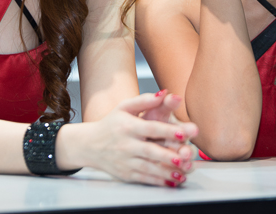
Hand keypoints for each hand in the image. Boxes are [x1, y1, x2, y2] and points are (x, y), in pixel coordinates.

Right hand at [75, 92, 196, 186]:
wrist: (89, 145)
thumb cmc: (111, 124)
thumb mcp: (124, 107)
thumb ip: (145, 101)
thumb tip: (164, 93)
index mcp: (128, 126)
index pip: (150, 128)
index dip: (167, 131)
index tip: (183, 133)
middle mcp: (126, 144)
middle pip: (150, 150)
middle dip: (168, 155)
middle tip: (185, 157)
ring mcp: (125, 161)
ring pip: (148, 168)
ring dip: (166, 172)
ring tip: (182, 173)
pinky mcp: (125, 174)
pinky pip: (143, 178)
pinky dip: (158, 181)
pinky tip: (171, 182)